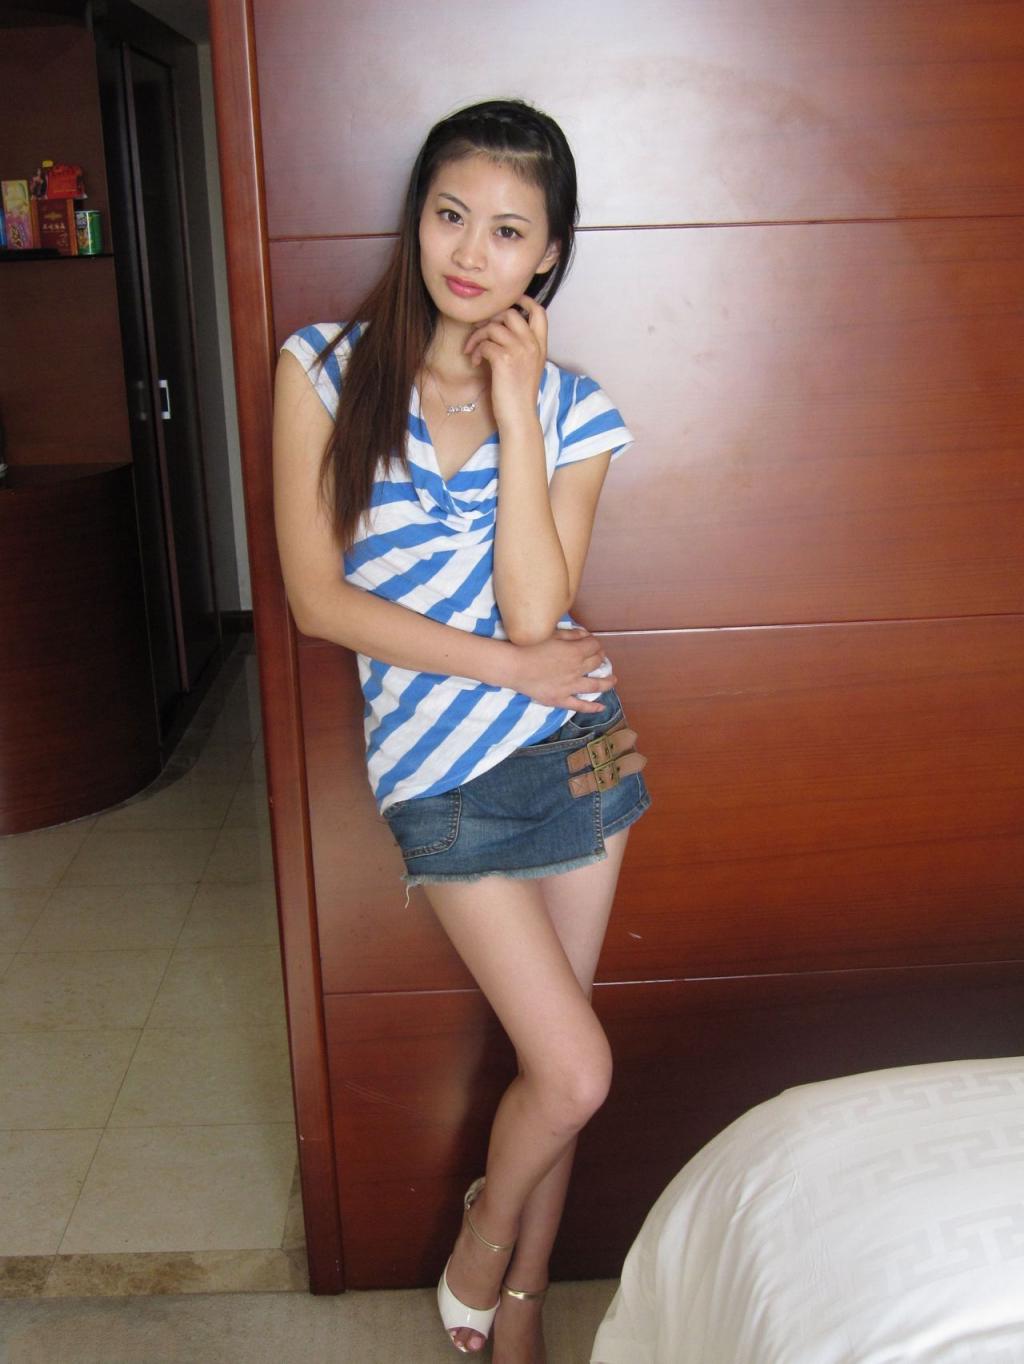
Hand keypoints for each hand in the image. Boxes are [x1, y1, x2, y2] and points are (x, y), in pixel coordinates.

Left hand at [464, 295, 546, 431]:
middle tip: (481, 333)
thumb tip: (499, 330)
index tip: (508, 304)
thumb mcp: (527, 367)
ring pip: (493, 327)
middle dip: (491, 320)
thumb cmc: (519, 395)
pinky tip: (475, 362)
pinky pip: (485, 343)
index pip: (539, 311)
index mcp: (540, 345)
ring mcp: (520, 351)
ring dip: (478, 336)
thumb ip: (522, 347)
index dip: (523, 301)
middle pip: (510, 314)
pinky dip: (476, 350)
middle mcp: (532, 344)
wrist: (519, 417)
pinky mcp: (504, 360)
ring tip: (474, 351)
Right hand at [509, 627, 615, 711]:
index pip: (594, 646)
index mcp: (576, 652)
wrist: (515, 667)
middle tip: (600, 658)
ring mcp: (570, 687)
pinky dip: (592, 707)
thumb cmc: (531, 647)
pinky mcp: (561, 699)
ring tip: (613, 680)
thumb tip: (585, 635)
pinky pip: (580, 705)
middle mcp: (577, 670)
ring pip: (596, 685)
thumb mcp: (553, 634)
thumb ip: (571, 635)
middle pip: (596, 663)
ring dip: (607, 682)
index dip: (595, 643)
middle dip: (600, 658)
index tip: (592, 644)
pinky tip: (602, 707)